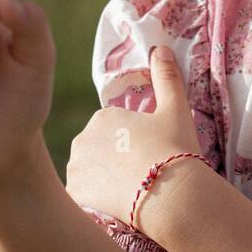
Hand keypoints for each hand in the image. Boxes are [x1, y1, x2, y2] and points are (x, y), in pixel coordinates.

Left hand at [65, 45, 201, 233]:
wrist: (172, 197)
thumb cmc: (175, 150)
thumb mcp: (176, 109)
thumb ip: (166, 77)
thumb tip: (159, 48)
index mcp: (103, 117)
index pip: (114, 129)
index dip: (133, 142)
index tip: (149, 154)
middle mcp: (82, 139)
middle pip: (98, 149)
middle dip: (114, 159)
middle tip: (142, 173)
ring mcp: (76, 169)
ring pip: (89, 172)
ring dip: (103, 178)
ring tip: (131, 191)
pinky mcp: (76, 196)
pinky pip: (83, 195)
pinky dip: (95, 198)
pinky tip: (116, 204)